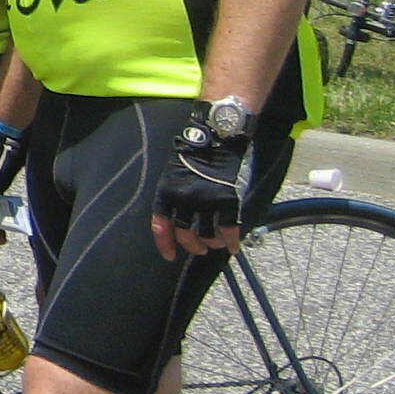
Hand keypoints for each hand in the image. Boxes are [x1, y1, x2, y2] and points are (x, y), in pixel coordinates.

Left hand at [154, 106, 251, 256]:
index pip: (161, 225)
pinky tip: (233, 246)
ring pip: (207, 235)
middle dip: (192, 246)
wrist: (215, 137)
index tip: (169, 256)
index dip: (165, 244)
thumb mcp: (172, 175)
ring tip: (216, 243)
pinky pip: (229, 229)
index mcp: (166, 193)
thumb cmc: (193, 155)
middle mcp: (184, 200)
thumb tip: (178, 221)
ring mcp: (206, 201)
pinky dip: (231, 241)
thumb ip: (173, 197)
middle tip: (199, 249)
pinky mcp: (227, 200)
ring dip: (212, 243)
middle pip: (185, 234)